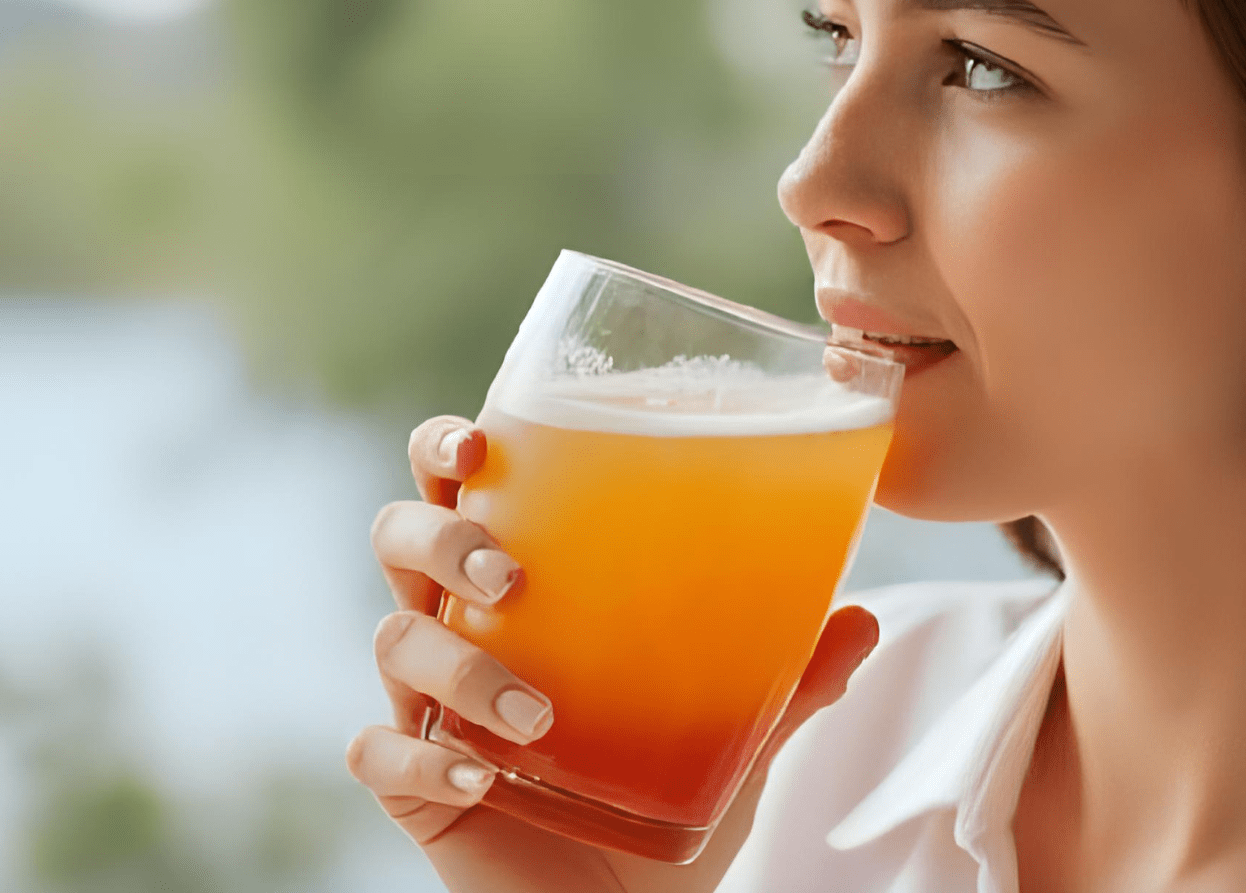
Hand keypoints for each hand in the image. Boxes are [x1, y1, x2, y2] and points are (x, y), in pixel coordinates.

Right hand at [346, 415, 879, 892]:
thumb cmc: (661, 802)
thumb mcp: (737, 738)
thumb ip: (792, 680)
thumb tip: (865, 617)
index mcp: (520, 590)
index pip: (461, 491)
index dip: (447, 450)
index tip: (481, 442)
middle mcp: (459, 629)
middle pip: (400, 539)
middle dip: (441, 539)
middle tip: (512, 574)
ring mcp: (425, 706)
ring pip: (394, 642)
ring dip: (461, 667)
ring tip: (540, 712)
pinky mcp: (413, 785)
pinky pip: (380, 755)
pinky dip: (422, 761)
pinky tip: (480, 776)